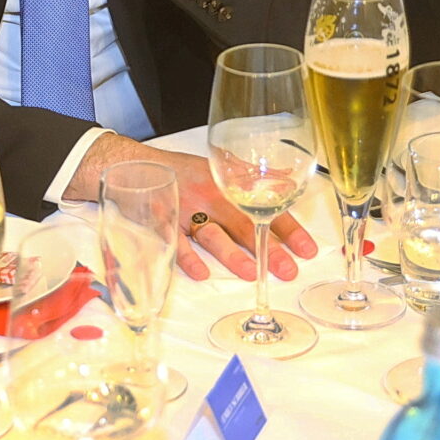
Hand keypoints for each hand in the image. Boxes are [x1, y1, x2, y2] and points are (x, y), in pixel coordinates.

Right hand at [65, 134, 315, 282]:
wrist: (131, 166)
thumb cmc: (177, 171)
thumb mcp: (214, 168)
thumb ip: (247, 177)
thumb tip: (285, 180)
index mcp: (225, 184)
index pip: (263, 207)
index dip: (288, 228)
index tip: (308, 249)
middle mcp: (208, 197)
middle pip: (244, 224)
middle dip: (268, 248)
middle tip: (288, 269)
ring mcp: (184, 212)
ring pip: (212, 235)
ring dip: (232, 255)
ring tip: (252, 273)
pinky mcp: (161, 224)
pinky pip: (175, 244)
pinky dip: (187, 259)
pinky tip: (201, 273)